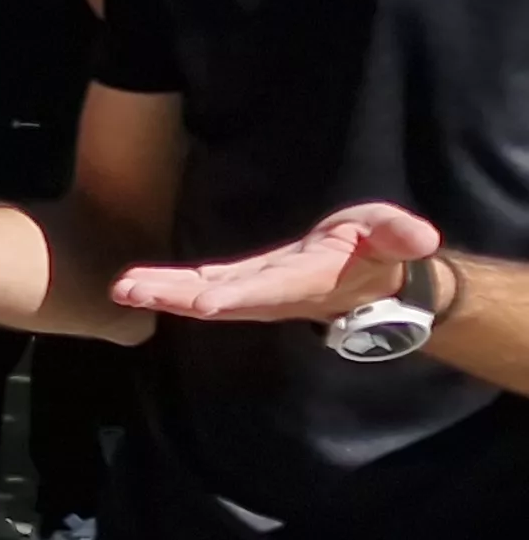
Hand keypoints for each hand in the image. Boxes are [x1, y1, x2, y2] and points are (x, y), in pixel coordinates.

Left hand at [113, 202, 437, 323]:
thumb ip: (398, 235)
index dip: (235, 297)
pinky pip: (198, 286)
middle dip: (174, 298)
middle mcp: (272, 293)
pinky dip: (167, 286)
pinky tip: (133, 284)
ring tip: (121, 289)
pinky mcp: (240, 284)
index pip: (267, 290)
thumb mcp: (392, 235)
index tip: (201, 303)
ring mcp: (252, 292)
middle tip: (131, 293)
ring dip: (160, 294)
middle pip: (218, 298)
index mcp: (306, 281)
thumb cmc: (380, 251)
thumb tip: (419, 238)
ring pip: (200, 295)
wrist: (370, 278)